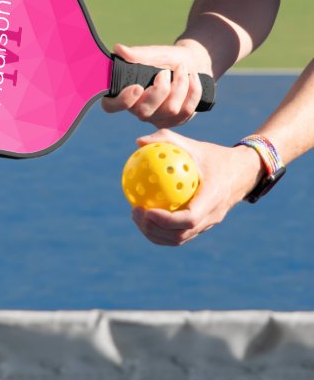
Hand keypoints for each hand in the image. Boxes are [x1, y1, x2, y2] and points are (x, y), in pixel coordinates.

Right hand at [102, 42, 211, 127]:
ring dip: (180, 84)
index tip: (137, 87)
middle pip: (144, 112)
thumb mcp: (155, 53)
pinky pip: (186, 111)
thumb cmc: (168, 59)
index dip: (122, 101)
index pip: (111, 106)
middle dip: (160, 90)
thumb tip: (118, 49)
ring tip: (182, 69)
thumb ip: (138, 54)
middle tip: (165, 71)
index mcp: (126, 93)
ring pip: (170, 110)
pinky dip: (193, 90)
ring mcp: (157, 118)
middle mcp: (138, 109)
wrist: (193, 63)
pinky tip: (193, 78)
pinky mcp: (175, 121)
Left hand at [130, 129, 264, 245]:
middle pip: (180, 235)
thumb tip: (139, 142)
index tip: (146, 210)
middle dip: (154, 229)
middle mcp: (212, 216)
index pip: (189, 219)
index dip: (166, 220)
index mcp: (213, 198)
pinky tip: (146, 216)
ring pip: (179, 239)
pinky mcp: (203, 226)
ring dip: (155, 233)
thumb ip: (167, 140)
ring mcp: (208, 224)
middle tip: (135, 212)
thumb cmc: (215, 156)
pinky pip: (180, 234)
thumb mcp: (194, 145)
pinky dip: (161, 231)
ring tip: (137, 216)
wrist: (243, 172)